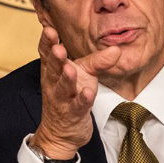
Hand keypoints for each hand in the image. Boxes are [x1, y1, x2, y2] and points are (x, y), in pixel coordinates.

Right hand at [31, 26, 120, 159]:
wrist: (60, 133)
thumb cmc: (69, 97)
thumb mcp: (83, 75)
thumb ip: (98, 60)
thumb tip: (116, 49)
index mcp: (53, 71)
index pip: (47, 54)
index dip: (46, 42)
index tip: (49, 30)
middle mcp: (54, 84)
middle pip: (53, 69)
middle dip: (55, 58)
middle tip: (57, 48)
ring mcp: (62, 100)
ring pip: (63, 88)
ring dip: (66, 79)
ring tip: (70, 70)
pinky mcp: (73, 115)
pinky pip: (77, 106)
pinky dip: (82, 100)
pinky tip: (87, 93)